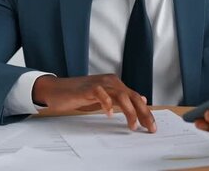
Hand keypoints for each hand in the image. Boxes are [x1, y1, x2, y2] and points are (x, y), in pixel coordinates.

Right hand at [32, 74, 155, 132]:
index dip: (145, 112)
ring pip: (121, 95)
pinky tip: (109, 114)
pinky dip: (107, 104)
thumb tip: (141, 99)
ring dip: (129, 111)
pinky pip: (101, 93)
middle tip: (149, 127)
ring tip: (132, 125)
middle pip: (132, 96)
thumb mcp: (104, 98)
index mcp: (115, 84)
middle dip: (143, 113)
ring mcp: (100, 83)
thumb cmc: (79, 95)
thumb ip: (122, 99)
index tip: (151, 126)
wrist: (56, 90)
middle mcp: (110, 82)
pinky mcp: (88, 88)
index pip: (135, 98)